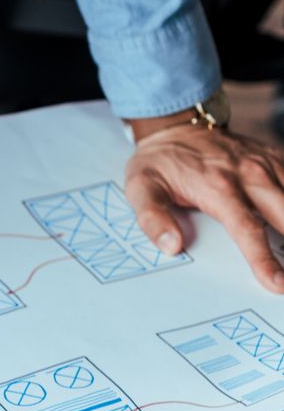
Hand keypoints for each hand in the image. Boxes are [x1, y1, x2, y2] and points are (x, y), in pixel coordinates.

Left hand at [124, 122, 283, 292]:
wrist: (175, 127)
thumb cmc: (159, 163)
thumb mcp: (141, 189)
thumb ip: (152, 218)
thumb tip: (172, 245)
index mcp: (218, 187)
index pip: (247, 229)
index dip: (263, 258)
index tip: (277, 283)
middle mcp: (249, 174)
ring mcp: (266, 164)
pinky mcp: (276, 158)